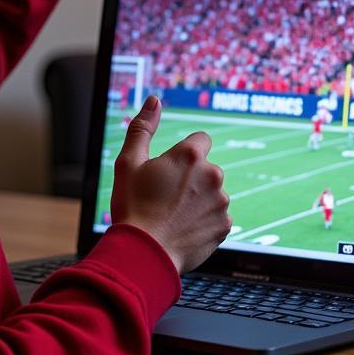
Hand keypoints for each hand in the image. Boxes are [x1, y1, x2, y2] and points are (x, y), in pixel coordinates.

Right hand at [110, 96, 230, 275]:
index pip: (200, 140)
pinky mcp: (225, 225)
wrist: (144, 253)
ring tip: (173, 216)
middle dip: (192, 179)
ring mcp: (221, 201)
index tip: (170, 171)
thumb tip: (153, 100)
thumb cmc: (132, 207)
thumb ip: (142, 128)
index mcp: (190, 155)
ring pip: (212, 194)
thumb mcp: (128, 163)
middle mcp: (212, 174)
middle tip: (166, 197)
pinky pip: (217, 218)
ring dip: (199, 201)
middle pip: (207, 169)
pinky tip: (183, 230)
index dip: (184, 155)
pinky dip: (204, 222)